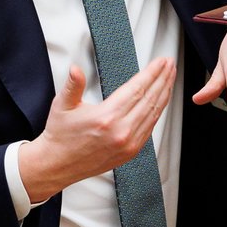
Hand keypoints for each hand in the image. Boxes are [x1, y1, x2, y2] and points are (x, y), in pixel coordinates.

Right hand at [19, 58, 175, 203]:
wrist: (57, 165)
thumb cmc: (60, 136)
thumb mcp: (62, 106)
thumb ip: (73, 85)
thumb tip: (76, 69)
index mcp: (106, 117)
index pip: (137, 88)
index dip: (152, 72)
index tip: (161, 62)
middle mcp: (121, 131)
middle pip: (150, 98)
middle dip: (163, 78)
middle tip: (170, 64)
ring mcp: (128, 143)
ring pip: (154, 113)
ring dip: (164, 93)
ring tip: (169, 78)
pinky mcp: (131, 151)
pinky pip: (150, 127)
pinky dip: (158, 111)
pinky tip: (161, 100)